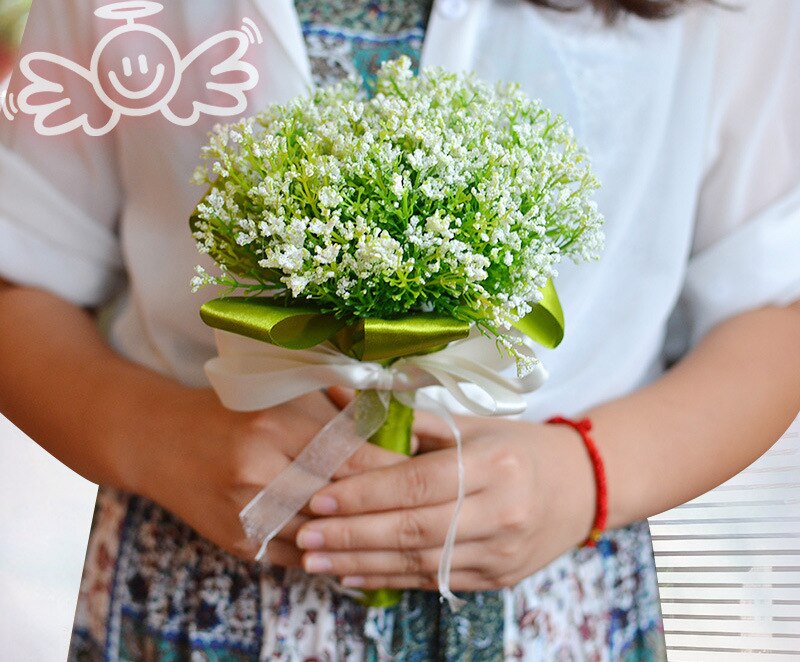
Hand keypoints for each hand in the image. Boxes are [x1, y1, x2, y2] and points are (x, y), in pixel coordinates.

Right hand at [136, 388, 408, 565]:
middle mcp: (256, 473)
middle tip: (422, 505)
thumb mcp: (286, 398)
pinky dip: (327, 552)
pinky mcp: (238, 543)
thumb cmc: (234, 411)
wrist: (162, 441)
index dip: (392, 470)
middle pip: (339, 502)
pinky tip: (354, 547)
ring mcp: (244, 515)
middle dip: (382, 505)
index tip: (426, 474)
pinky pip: (298, 556)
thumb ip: (337, 416)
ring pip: (321, 537)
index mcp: (274, 427)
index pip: (350, 459)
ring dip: (358, 535)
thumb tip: (397, 438)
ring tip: (396, 528)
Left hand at [292, 414, 595, 590]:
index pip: (418, 482)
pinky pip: (435, 581)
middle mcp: (502, 510)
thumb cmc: (518, 446)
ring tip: (315, 559)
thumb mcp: (474, 424)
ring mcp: (502, 551)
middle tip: (305, 533)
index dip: (365, 492)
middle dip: (352, 534)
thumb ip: (413, 421)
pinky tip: (353, 575)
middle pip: (414, 528)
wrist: (582, 487)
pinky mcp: (498, 578)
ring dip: (361, 564)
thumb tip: (349, 402)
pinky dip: (390, 579)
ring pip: (421, 562)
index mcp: (494, 463)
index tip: (320, 496)